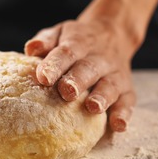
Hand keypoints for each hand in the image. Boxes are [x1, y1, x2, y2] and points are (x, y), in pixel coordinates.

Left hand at [23, 0, 157, 132]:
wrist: (114, 31)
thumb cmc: (75, 37)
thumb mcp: (60, 30)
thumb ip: (46, 38)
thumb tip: (29, 48)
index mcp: (75, 44)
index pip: (62, 53)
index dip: (51, 64)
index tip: (40, 76)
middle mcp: (95, 59)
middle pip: (86, 70)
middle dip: (76, 80)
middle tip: (65, 93)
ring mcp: (113, 72)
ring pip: (109, 85)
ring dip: (101, 97)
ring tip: (92, 108)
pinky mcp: (126, 86)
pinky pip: (128, 101)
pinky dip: (125, 114)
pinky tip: (119, 128)